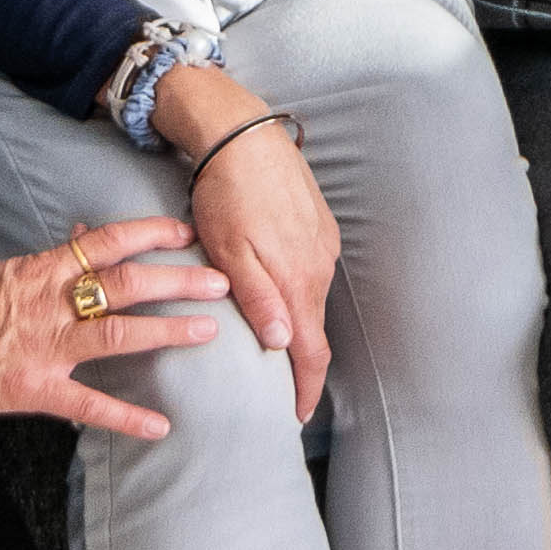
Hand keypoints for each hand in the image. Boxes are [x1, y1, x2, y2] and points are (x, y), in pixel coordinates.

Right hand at [0, 219, 239, 440]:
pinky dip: (126, 417)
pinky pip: (88, 405)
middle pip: (124, 284)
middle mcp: (48, 304)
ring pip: (116, 333)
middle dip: (177, 281)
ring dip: (166, 332)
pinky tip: (161, 426)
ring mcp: (44, 348)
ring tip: (207, 331)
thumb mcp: (5, 271)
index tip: (187, 232)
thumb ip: (50, 262)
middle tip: (221, 282)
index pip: (104, 243)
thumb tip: (85, 238)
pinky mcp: (35, 390)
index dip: (149, 234)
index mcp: (40, 271)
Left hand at [162, 77, 335, 420]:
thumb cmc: (226, 193)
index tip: (297, 416)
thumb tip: (284, 345)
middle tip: (280, 388)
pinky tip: (280, 289)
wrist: (244, 132)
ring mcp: (324, 245)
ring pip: (313, 299)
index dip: (307, 389)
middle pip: (315, 329)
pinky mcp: (320, 226)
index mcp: (298, 280)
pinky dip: (299, 292)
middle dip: (301, 363)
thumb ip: (258, 299)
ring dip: (298, 323)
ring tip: (276, 342)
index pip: (312, 352)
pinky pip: (313, 272)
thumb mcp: (229, 251)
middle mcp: (320, 267)